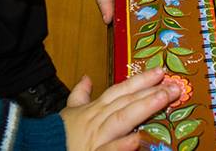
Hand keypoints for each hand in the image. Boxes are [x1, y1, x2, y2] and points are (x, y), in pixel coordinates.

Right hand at [61, 68, 179, 150]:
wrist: (42, 149)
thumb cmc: (59, 133)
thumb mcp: (70, 111)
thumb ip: (80, 94)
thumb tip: (87, 77)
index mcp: (95, 109)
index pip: (120, 90)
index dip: (140, 80)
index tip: (160, 72)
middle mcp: (99, 120)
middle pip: (126, 102)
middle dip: (150, 92)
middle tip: (173, 85)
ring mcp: (98, 138)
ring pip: (122, 120)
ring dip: (143, 108)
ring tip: (164, 99)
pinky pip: (109, 150)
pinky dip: (122, 146)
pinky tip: (137, 140)